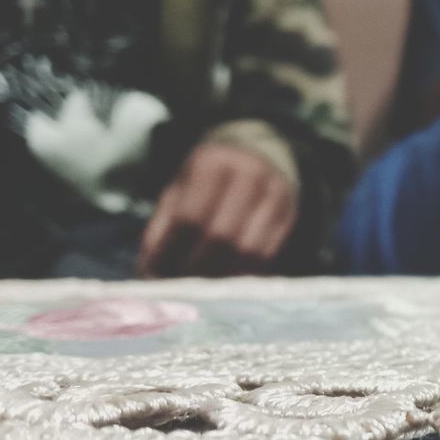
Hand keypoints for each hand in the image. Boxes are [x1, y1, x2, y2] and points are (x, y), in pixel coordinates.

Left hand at [138, 144, 295, 276]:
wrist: (259, 151)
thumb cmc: (210, 177)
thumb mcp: (180, 188)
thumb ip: (163, 225)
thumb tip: (151, 271)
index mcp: (212, 163)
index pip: (189, 218)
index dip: (171, 251)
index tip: (156, 274)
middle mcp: (248, 175)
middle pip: (221, 237)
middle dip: (196, 269)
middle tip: (179, 287)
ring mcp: (274, 194)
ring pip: (247, 251)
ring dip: (221, 277)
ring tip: (201, 289)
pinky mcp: (289, 214)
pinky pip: (266, 254)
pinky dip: (243, 273)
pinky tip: (226, 281)